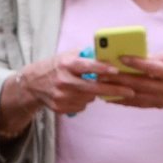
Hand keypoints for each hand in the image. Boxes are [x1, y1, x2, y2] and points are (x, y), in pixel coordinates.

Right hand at [18, 50, 132, 114]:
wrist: (31, 84)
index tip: (116, 71)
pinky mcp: (59, 107)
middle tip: (131, 91)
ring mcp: (61, 96)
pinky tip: (76, 95)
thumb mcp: (68, 56)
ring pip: (90, 98)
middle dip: (114, 90)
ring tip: (86, 86)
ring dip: (94, 94)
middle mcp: (63, 80)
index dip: (102, 68)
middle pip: (93, 88)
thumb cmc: (56, 66)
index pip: (86, 66)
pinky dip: (83, 101)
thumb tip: (111, 54)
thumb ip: (88, 56)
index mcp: (67, 64)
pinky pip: (81, 106)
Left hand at [105, 49, 162, 111]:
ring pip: (135, 96)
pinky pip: (137, 104)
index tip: (120, 57)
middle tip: (101, 73)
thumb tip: (137, 58)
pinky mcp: (158, 105)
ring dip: (116, 91)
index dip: (135, 62)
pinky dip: (123, 101)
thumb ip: (158, 57)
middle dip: (118, 78)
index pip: (151, 67)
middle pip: (138, 83)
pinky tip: (111, 97)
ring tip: (101, 85)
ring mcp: (162, 98)